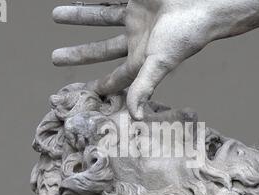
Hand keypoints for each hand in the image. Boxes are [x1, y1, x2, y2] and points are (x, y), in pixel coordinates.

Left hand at [52, 1, 226, 119]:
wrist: (202, 4)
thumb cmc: (185, 35)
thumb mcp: (159, 63)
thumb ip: (144, 87)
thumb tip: (136, 119)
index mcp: (141, 59)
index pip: (117, 77)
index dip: (102, 86)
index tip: (87, 94)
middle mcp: (136, 39)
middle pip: (101, 49)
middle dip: (79, 54)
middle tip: (56, 58)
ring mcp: (135, 17)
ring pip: (99, 17)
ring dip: (79, 16)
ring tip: (56, 15)